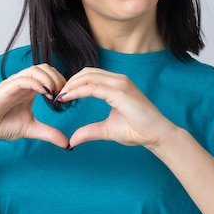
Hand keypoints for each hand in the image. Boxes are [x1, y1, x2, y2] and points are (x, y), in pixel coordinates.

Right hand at [0, 64, 68, 148]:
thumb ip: (49, 133)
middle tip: (62, 95)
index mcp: (31, 89)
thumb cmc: (2, 124)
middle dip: (58, 79)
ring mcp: (14, 83)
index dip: (62, 82)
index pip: (50, 74)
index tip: (67, 98)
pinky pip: (24, 79)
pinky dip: (37, 83)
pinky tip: (45, 94)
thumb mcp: (31, 129)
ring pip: (36, 70)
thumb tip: (67, 144)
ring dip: (49, 79)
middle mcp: (24, 82)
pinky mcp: (6, 88)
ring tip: (54, 95)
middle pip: (46, 68)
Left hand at [58, 67, 175, 148]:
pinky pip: (93, 87)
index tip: (60, 95)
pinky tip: (67, 97)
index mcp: (117, 84)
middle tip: (56, 95)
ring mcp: (120, 84)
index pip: (90, 76)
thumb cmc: (137, 130)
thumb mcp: (107, 130)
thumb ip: (90, 131)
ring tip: (59, 96)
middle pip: (87, 73)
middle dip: (69, 82)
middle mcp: (118, 80)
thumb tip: (72, 140)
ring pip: (88, 77)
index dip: (73, 83)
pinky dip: (78, 91)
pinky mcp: (120, 92)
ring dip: (71, 85)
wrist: (156, 135)